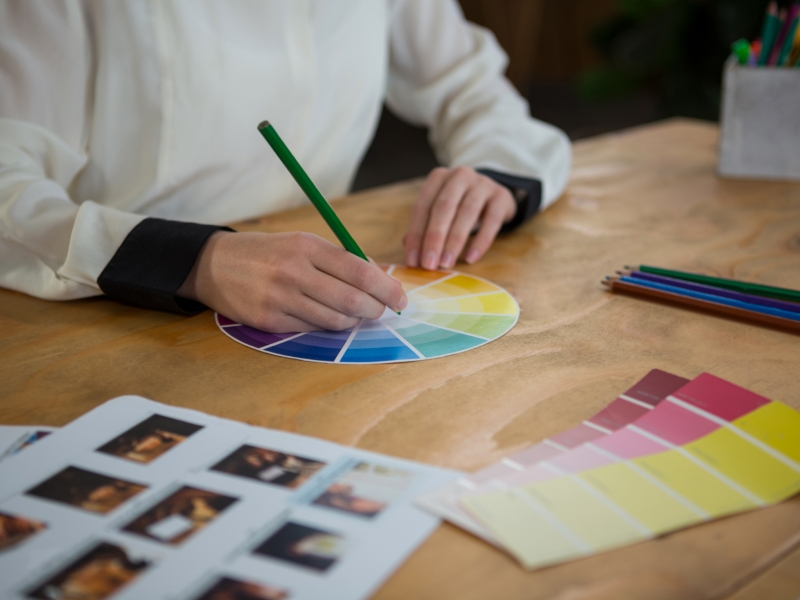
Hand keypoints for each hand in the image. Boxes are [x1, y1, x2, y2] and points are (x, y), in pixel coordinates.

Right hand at [178, 231, 406, 332]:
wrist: (214, 264)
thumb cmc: (268, 252)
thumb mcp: (301, 243)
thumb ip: (338, 260)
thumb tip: (379, 280)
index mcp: (307, 246)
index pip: (359, 271)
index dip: (386, 288)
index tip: (401, 298)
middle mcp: (294, 272)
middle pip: (352, 300)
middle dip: (375, 309)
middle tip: (382, 311)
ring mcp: (280, 298)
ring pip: (335, 320)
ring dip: (352, 320)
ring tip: (354, 313)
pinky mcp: (269, 321)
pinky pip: (312, 329)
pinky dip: (326, 325)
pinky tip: (325, 316)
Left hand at [403, 166, 516, 269]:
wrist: (494, 195)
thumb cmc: (460, 207)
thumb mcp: (441, 212)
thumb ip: (425, 229)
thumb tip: (412, 253)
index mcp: (438, 178)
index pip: (422, 206)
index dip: (416, 234)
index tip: (412, 260)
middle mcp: (459, 176)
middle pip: (443, 207)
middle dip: (434, 238)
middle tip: (428, 264)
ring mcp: (483, 183)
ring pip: (467, 212)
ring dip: (454, 241)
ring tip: (446, 263)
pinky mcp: (501, 196)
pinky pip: (491, 220)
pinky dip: (480, 241)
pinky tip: (470, 258)